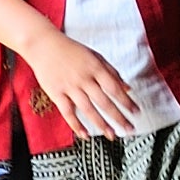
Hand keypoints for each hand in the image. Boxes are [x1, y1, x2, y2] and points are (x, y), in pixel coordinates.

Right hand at [22, 29, 140, 139]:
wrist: (44, 45)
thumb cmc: (71, 50)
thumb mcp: (95, 56)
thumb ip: (112, 72)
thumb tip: (127, 88)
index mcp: (95, 68)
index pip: (115, 88)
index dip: (126, 101)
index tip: (136, 112)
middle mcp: (84, 78)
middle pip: (104, 101)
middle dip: (118, 117)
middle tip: (129, 129)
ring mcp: (70, 87)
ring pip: (88, 109)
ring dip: (101, 124)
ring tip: (112, 135)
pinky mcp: (56, 94)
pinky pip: (68, 112)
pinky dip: (76, 125)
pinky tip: (85, 135)